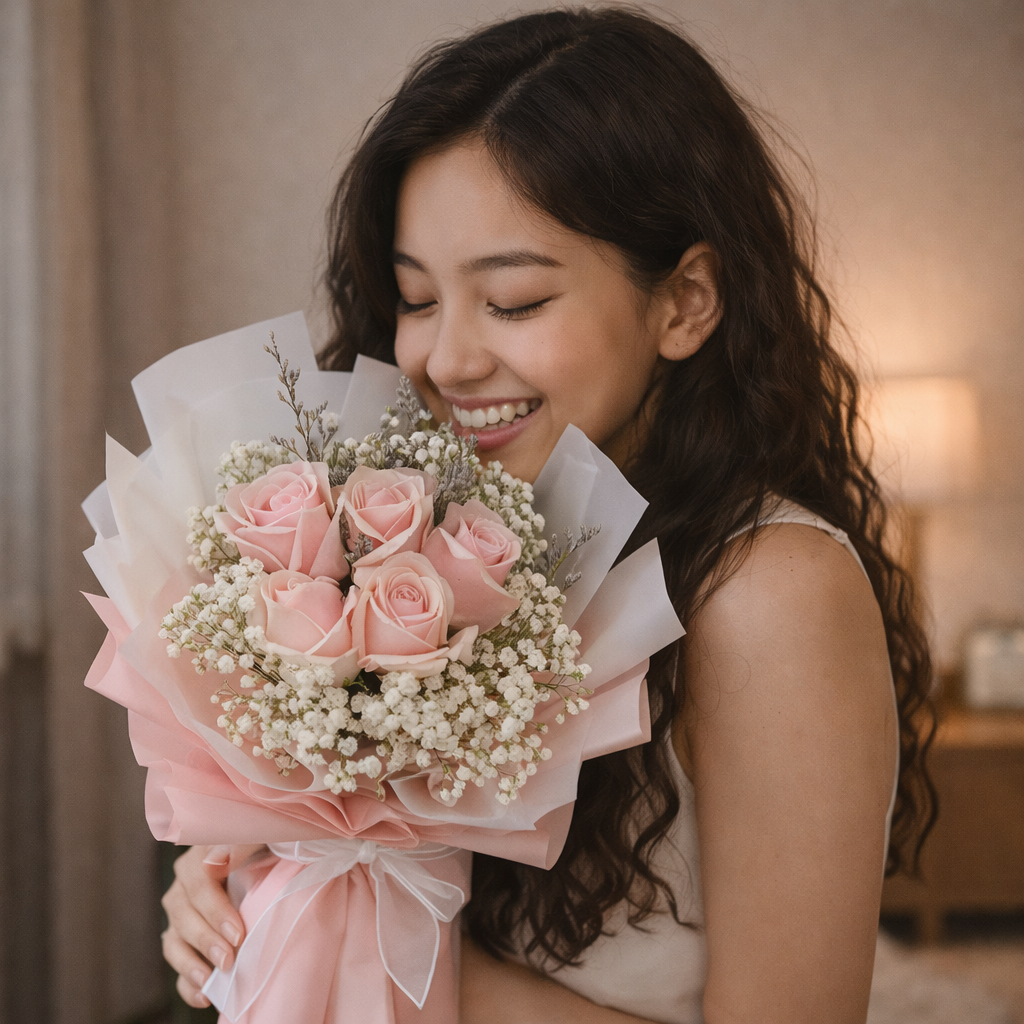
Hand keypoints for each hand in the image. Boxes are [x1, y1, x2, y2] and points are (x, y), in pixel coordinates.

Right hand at [161, 844, 264, 1008]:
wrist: (285, 857)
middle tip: (229, 960)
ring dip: (189, 962)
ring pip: (173, 935)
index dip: (214, 909)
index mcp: (206, 849)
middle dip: (204, 938)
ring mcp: (184, 906)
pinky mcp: (186, 931)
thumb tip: (216, 860)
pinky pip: (177, 957)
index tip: (238, 933)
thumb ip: (242, 839)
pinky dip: (186, 979)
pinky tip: (204, 996)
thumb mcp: (268, 832)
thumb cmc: (278, 839)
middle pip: (181, 909)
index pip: (198, 880)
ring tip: (210, 983)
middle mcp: (188, 878)